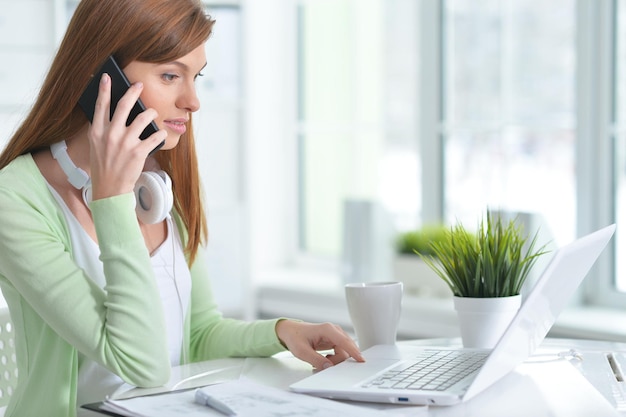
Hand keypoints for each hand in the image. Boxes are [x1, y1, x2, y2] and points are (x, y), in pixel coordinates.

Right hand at [88, 73, 166, 200]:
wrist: (109, 189)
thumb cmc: (104, 166)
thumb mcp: (96, 146)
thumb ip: (103, 130)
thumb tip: (114, 114)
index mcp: (97, 132)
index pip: (100, 106)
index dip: (104, 90)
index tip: (107, 77)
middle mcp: (111, 135)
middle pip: (124, 106)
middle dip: (133, 93)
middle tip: (140, 85)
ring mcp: (125, 143)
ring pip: (144, 118)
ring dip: (151, 113)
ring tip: (153, 114)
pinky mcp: (139, 152)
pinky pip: (155, 136)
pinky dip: (160, 134)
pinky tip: (160, 134)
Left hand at [275, 320, 364, 369]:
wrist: (291, 332)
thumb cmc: (295, 337)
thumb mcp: (302, 351)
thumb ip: (316, 360)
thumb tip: (329, 367)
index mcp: (327, 329)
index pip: (344, 341)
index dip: (353, 351)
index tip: (361, 360)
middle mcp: (334, 330)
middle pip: (346, 349)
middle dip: (339, 360)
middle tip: (325, 365)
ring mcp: (335, 335)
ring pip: (344, 352)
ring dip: (335, 360)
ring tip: (320, 360)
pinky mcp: (335, 340)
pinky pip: (341, 352)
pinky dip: (335, 358)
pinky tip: (325, 358)